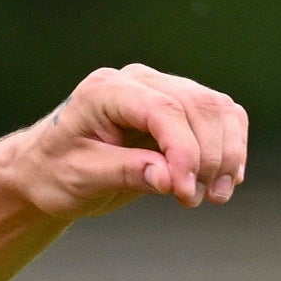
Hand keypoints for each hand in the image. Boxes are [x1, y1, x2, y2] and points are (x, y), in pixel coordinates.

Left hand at [15, 63, 249, 218]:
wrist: (48, 171)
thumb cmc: (55, 172)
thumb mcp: (80, 178)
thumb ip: (125, 173)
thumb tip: (171, 178)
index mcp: (106, 91)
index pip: (163, 109)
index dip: (184, 149)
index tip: (185, 190)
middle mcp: (138, 82)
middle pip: (198, 105)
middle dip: (209, 155)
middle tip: (198, 199)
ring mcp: (163, 90)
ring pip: (218, 109)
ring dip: (227, 153)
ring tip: (214, 195)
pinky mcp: (180, 109)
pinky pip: (222, 118)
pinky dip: (232, 147)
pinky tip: (223, 181)